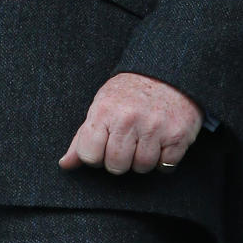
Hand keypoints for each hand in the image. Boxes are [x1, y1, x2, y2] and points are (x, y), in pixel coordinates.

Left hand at [59, 71, 202, 174]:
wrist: (169, 74)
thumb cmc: (129, 94)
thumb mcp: (101, 106)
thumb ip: (82, 137)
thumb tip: (65, 164)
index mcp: (104, 111)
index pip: (89, 156)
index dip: (96, 155)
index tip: (104, 145)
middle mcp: (128, 119)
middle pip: (116, 166)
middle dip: (121, 159)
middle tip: (128, 141)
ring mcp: (155, 127)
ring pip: (142, 168)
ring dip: (144, 159)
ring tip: (146, 139)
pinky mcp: (177, 136)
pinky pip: (165, 166)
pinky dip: (164, 160)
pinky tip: (162, 141)